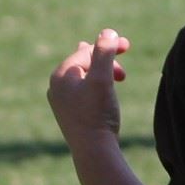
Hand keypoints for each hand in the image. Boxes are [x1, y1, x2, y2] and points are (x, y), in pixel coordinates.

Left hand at [48, 29, 130, 148]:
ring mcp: (62, 101)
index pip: (87, 50)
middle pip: (84, 61)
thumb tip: (107, 32)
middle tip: (124, 67)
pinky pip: (83, 90)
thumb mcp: (103, 79)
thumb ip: (104, 52)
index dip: (108, 46)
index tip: (128, 46)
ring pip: (85, 76)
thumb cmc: (97, 114)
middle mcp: (56, 86)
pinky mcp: (70, 113)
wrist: (93, 152)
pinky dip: (98, 85)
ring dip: (104, 72)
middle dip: (106, 59)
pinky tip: (107, 93)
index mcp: (61, 75)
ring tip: (118, 78)